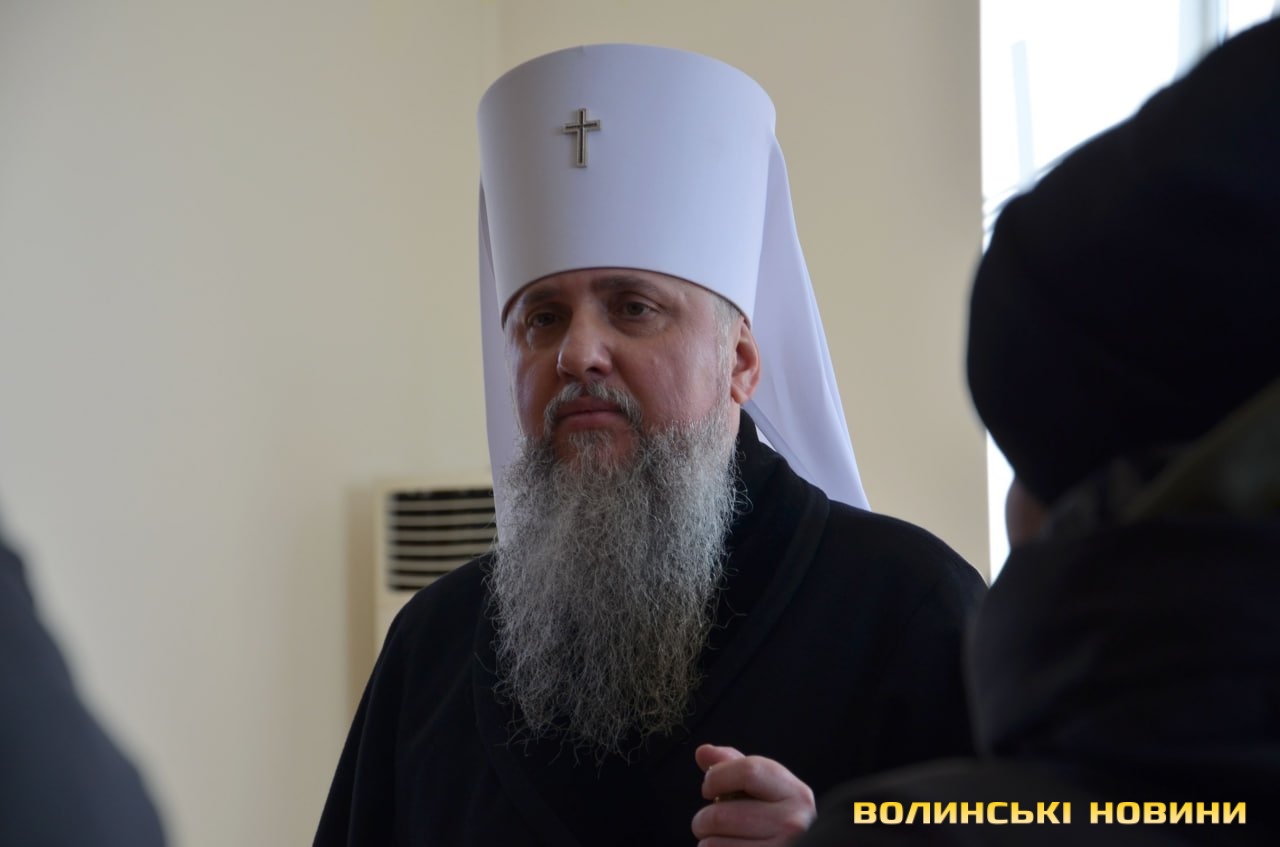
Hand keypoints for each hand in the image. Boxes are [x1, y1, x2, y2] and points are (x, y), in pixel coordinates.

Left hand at [691, 744, 815, 845]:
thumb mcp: (763, 787)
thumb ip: (733, 766)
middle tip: (707, 822)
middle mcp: (793, 823)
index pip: (748, 771)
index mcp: (795, 793)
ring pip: (714, 843)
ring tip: (721, 839)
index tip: (708, 787)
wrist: (803, 846)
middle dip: (702, 819)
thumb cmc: (774, 819)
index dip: (717, 777)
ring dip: (707, 841)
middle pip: (721, 815)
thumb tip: (703, 752)